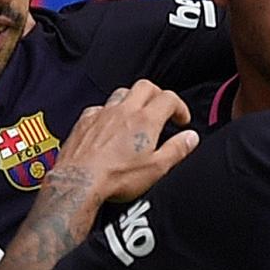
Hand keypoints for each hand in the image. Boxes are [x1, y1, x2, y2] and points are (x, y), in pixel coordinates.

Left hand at [56, 80, 198, 204]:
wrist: (78, 183)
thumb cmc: (115, 178)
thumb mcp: (156, 169)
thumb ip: (176, 150)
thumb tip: (191, 138)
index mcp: (145, 120)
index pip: (168, 98)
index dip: (180, 106)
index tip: (182, 120)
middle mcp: (123, 111)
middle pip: (145, 87)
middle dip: (157, 94)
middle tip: (162, 110)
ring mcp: (101, 114)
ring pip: (121, 93)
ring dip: (133, 100)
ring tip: (137, 115)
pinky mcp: (84, 122)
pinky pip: (99, 107)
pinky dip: (108, 112)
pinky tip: (109, 125)